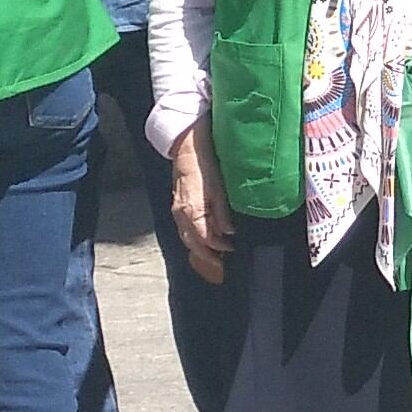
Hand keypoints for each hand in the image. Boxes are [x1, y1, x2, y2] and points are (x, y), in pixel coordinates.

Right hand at [170, 129, 233, 283]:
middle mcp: (181, 214)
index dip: (219, 249)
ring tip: (217, 260)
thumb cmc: (205, 163)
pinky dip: (195, 239)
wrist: (186, 144)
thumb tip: (229, 232)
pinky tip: (206, 242)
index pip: (205, 240)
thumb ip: (222, 212)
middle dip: (208, 258)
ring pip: (187, 239)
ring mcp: (177, 211)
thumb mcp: (218, 186)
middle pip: (194, 244)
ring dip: (201, 251)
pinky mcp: (178, 206)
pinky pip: (185, 230)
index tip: (234, 252)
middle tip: (225, 266)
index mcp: (191, 210)